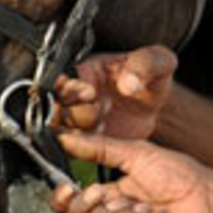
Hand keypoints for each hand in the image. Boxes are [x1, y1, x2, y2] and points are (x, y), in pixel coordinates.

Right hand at [49, 131, 212, 212]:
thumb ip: (96, 147)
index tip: (65, 186)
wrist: (207, 196)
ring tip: (123, 204)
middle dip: (77, 208)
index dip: (60, 200)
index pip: (68, 207)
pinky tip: (142, 212)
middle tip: (97, 193)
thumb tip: (65, 137)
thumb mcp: (132, 152)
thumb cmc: (178, 174)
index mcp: (105, 198)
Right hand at [52, 45, 176, 139]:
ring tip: (98, 129)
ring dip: (76, 134)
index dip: (72, 89)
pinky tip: (94, 147)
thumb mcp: (157, 61)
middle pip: (55, 107)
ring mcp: (74, 119)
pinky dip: (75, 151)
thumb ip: (145, 65)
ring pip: (57, 130)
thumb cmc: (151, 79)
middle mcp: (73, 95)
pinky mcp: (80, 140)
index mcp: (84, 71)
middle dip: (76, 113)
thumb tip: (128, 83)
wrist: (151, 108)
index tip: (91, 92)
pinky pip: (66, 149)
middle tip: (97, 111)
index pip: (61, 80)